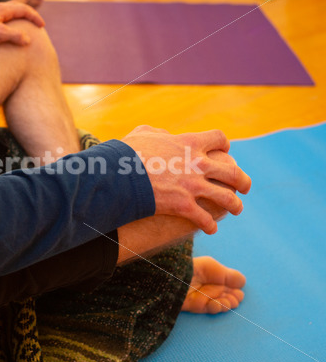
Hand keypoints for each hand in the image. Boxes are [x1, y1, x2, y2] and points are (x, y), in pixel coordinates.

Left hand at [0, 1, 44, 46]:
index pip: (23, 10)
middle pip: (16, 7)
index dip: (34, 17)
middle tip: (35, 23)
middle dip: (27, 15)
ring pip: (7, 12)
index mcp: (2, 9)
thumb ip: (15, 36)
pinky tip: (4, 30)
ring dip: (17, 17)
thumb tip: (28, 40)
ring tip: (22, 26)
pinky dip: (8, 22)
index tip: (42, 25)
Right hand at [121, 125, 251, 233]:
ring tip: (236, 209)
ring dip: (234, 204)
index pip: (219, 139)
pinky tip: (210, 229)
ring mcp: (193, 186)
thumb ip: (158, 132)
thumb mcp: (143, 134)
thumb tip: (165, 134)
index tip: (225, 152)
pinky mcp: (184, 206)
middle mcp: (198, 163)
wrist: (118, 174)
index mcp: (189, 142)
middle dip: (242, 180)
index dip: (224, 146)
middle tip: (244, 186)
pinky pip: (205, 219)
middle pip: (232, 171)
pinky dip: (210, 225)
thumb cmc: (126, 153)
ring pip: (226, 197)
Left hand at [182, 256, 245, 313]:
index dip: (236, 290)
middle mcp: (210, 286)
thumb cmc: (194, 268)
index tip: (238, 290)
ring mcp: (204, 296)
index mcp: (214, 276)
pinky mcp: (196, 306)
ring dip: (227, 303)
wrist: (175, 278)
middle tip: (234, 296)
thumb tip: (243, 282)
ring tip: (227, 300)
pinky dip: (216, 308)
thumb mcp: (213, 267)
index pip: (230, 286)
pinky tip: (216, 303)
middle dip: (234, 298)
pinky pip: (211, 309)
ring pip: (222, 304)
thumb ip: (229, 275)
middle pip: (228, 296)